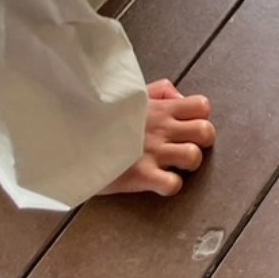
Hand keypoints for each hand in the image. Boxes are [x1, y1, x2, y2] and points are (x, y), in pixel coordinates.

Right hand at [98, 79, 214, 196]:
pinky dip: (170, 186)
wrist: (72, 134)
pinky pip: (172, 185)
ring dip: (187, 164)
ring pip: (194, 157)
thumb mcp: (131, 94)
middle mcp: (162, 129)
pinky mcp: (141, 175)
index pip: (202, 106)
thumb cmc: (103, 115)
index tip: (186, 126)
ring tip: (172, 165)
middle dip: (201, 142)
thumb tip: (179, 98)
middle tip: (184, 146)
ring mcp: (153, 152)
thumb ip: (159, 91)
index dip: (200, 117)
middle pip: (206, 132)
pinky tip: (158, 182)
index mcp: (162, 109)